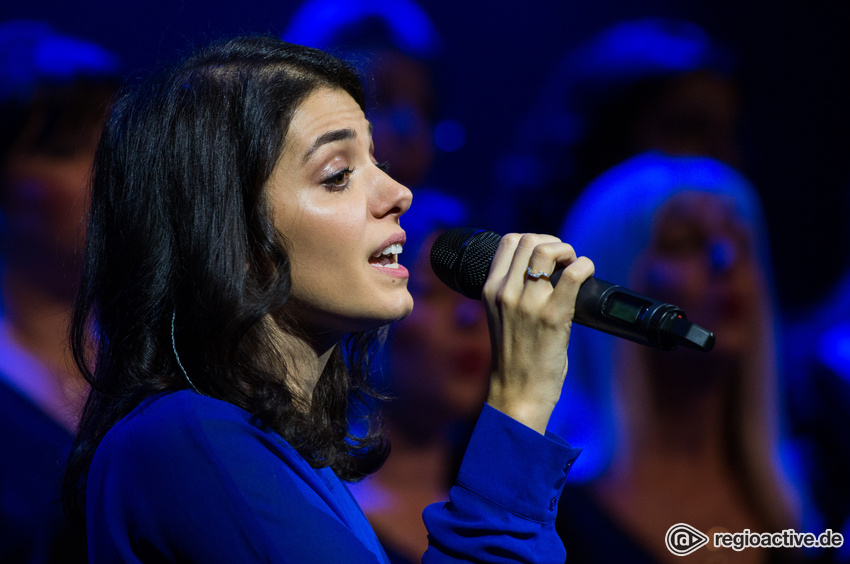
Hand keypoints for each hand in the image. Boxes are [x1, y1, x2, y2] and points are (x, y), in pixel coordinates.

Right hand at [482, 233, 593, 433]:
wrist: (518, 391)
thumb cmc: (515, 356)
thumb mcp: (501, 316)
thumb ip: (512, 292)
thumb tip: (541, 270)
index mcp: (490, 290)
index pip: (508, 241)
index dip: (532, 239)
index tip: (546, 256)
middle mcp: (505, 292)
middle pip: (529, 240)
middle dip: (553, 243)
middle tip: (564, 261)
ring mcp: (528, 303)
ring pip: (548, 250)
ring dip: (567, 251)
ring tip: (573, 266)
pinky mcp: (552, 316)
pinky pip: (573, 274)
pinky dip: (585, 266)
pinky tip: (587, 274)